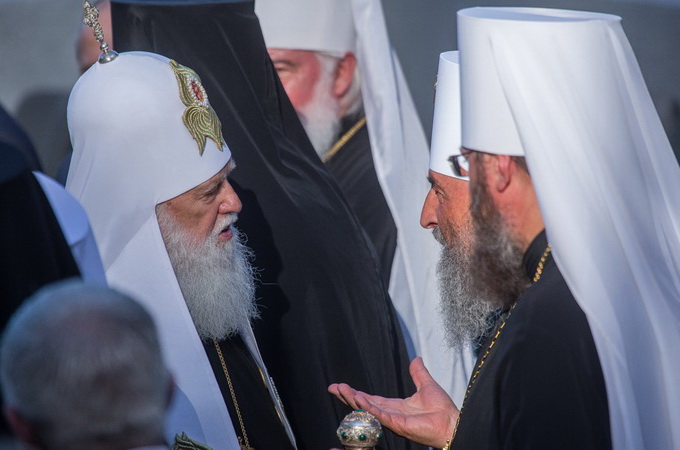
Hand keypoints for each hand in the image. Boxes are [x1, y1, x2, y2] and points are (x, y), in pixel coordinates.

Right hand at [328, 357, 458, 447]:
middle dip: (348, 396)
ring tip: (340, 389)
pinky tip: (358, 397)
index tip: (342, 386)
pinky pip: (378, 414)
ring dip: (353, 399)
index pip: (371, 399)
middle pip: (364, 404)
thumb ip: (418, 373)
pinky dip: (367, 405)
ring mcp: (392, 420)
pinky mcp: (397, 424)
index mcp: (396, 406)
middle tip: (333, 387)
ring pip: (367, 409)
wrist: (452, 423)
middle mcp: (390, 414)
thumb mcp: (426, 386)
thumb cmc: (442, 410)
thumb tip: (415, 358)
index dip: (356, 393)